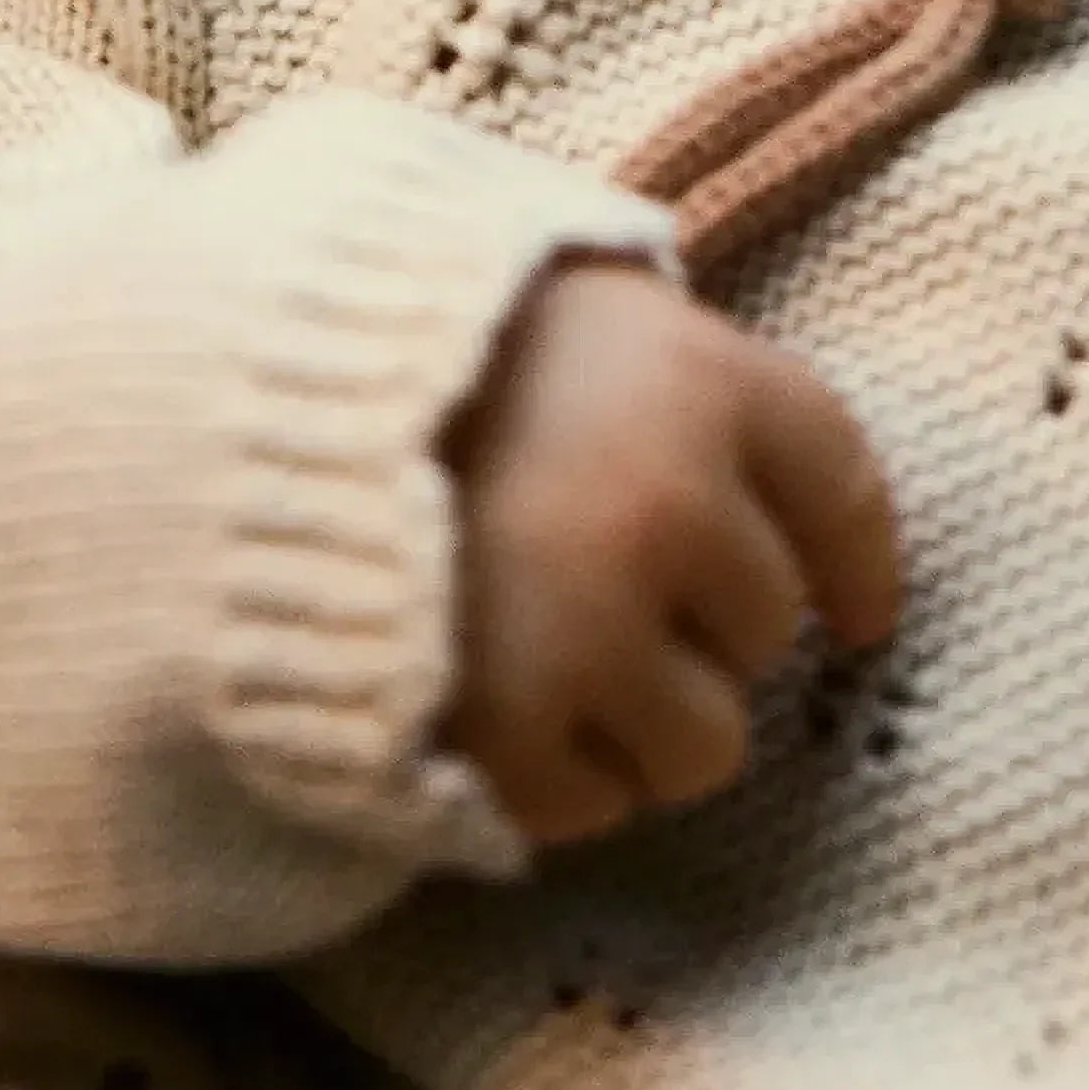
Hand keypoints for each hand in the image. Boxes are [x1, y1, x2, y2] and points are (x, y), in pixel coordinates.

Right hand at [442, 259, 899, 846]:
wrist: (224, 403)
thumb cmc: (395, 327)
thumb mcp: (552, 284)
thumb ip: (655, 341)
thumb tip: (720, 401)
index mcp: (695, 375)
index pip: (843, 483)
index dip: (860, 557)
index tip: (864, 608)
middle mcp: (668, 504)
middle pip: (768, 622)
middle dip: (706, 619)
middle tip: (617, 588)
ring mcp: (591, 629)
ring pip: (704, 745)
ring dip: (645, 718)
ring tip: (554, 659)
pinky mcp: (504, 732)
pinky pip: (588, 805)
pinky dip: (550, 773)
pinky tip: (489, 701)